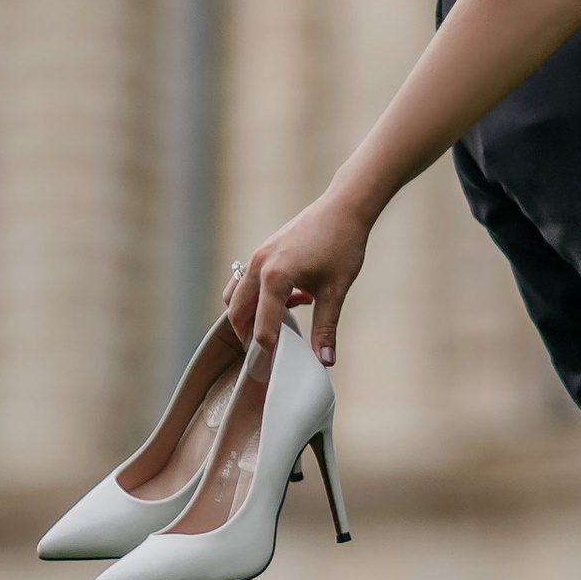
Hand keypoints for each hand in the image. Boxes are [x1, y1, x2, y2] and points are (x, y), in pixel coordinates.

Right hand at [228, 187, 371, 369]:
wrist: (344, 207)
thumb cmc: (343, 245)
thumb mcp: (336, 290)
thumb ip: (326, 328)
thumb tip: (325, 362)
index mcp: (275, 277)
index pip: (262, 328)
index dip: (266, 353)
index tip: (271, 372)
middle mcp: (259, 266)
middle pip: (236, 313)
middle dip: (247, 337)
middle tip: (265, 355)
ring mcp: (257, 256)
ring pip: (236, 296)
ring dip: (248, 316)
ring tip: (275, 328)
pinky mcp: (263, 251)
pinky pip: (246, 282)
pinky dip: (256, 298)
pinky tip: (291, 301)